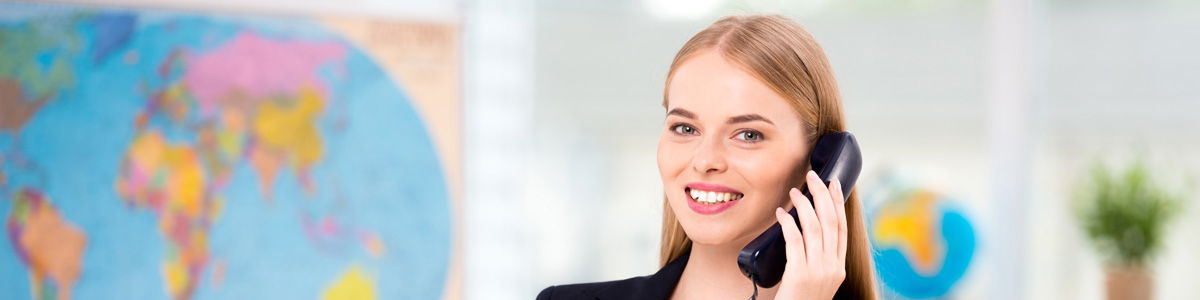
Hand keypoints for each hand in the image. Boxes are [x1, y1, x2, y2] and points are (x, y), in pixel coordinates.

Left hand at [772, 170, 846, 299]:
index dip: (838, 203)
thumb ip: (815, 258)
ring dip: (804, 206)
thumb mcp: (815, 280)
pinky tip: (780, 214)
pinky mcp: (800, 275)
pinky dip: (788, 224)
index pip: (842, 228)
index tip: (832, 183)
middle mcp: (832, 268)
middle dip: (823, 195)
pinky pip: (795, 242)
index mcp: (838, 267)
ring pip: (815, 229)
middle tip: (812, 176)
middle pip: (832, 223)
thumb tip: (802, 229)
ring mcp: (818, 272)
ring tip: (794, 191)